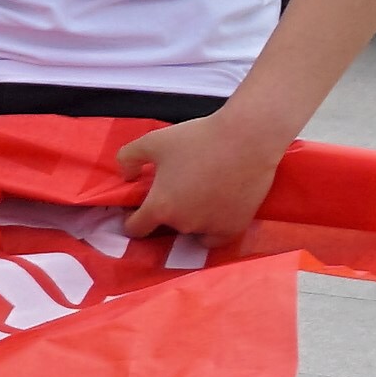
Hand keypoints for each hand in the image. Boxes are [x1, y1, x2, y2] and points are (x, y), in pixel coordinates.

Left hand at [115, 92, 296, 247]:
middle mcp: (182, 224)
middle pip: (166, 227)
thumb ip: (128, 157)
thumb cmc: (198, 138)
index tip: (138, 211)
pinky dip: (211, 229)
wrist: (248, 138)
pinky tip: (214, 213)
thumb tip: (126, 176)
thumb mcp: (153, 141)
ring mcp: (209, 228)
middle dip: (167, 214)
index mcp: (159, 207)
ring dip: (190, 220)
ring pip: (191, 232)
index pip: (136, 229)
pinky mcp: (234, 228)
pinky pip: (215, 238)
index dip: (132, 220)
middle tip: (179, 191)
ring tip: (200, 197)